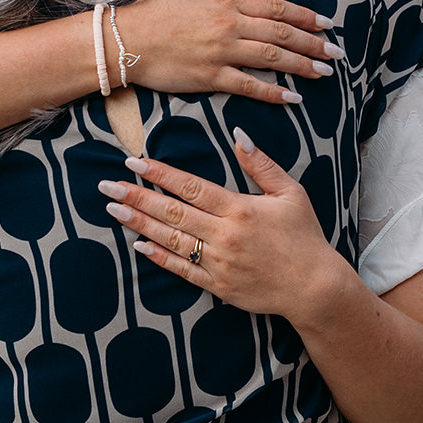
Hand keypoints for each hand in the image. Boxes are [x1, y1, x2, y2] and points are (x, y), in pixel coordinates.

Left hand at [99, 129, 355, 325]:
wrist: (314, 288)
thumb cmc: (304, 237)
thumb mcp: (290, 194)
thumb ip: (261, 164)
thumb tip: (237, 134)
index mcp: (240, 209)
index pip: (192, 187)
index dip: (161, 174)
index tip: (135, 162)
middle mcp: (224, 235)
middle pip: (173, 212)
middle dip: (138, 197)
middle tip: (108, 186)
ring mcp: (218, 263)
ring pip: (171, 240)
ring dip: (140, 223)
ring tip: (114, 210)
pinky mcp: (217, 286)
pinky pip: (182, 270)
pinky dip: (159, 257)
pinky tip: (139, 244)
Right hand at [111, 0, 343, 106]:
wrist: (126, 40)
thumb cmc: (154, 9)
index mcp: (227, 2)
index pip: (277, 7)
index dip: (305, 16)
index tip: (325, 24)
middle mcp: (230, 26)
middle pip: (282, 33)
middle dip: (313, 43)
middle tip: (336, 52)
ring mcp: (222, 52)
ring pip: (272, 58)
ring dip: (302, 66)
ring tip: (324, 72)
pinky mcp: (210, 77)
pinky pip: (249, 85)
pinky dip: (273, 92)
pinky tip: (292, 98)